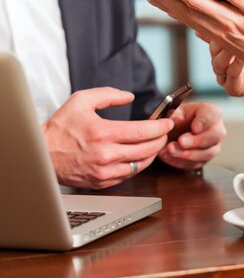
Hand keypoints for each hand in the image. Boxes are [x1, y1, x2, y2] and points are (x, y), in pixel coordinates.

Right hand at [42, 87, 173, 188]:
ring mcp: (104, 171)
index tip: (167, 122)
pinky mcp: (101, 182)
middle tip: (164, 131)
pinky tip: (137, 155)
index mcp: (103, 133)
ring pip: (141, 165)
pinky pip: (128, 175)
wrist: (42, 154)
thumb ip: (109, 95)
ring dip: (152, 153)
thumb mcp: (82, 100)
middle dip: (161, 139)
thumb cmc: (60, 128)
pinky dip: (137, 165)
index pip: (143, 132)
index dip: (160, 127)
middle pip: (147, 150)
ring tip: (154, 143)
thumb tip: (129, 96)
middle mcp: (106, 155)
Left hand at [140, 0, 243, 94]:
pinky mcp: (220, 40)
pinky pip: (193, 25)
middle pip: (182, 10)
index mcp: (226, 20)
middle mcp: (217, 29)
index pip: (194, 1)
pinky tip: (173, 9)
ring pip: (185, 18)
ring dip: (166, 6)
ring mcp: (217, 36)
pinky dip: (179, 15)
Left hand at [158, 101, 225, 170]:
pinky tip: (169, 157)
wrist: (175, 130)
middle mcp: (217, 129)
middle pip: (215, 136)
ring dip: (187, 154)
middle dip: (197, 141)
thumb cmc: (179, 117)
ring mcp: (213, 146)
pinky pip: (196, 163)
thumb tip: (176, 120)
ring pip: (207, 153)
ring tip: (171, 150)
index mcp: (211, 112)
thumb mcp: (174, 111)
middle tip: (181, 142)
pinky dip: (181, 162)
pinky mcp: (204, 159)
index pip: (212, 115)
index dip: (203, 122)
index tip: (194, 128)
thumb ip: (175, 114)